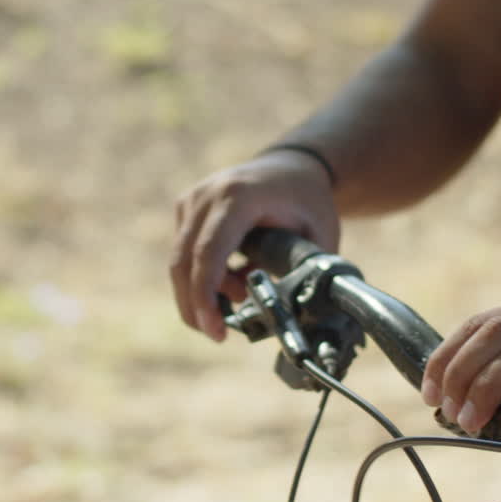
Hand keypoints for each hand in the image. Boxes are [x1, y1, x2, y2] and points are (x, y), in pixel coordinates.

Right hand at [170, 150, 338, 340]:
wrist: (292, 167)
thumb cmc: (309, 202)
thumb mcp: (321, 235)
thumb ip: (307, 274)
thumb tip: (294, 317)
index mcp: (239, 197)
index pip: (209, 252)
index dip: (206, 295)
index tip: (215, 330)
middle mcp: (206, 195)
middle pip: (183, 262)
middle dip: (196, 306)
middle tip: (218, 334)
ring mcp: (191, 200)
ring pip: (179, 262)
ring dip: (202, 293)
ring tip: (243, 295)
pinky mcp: (185, 209)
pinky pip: (184, 254)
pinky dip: (203, 277)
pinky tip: (235, 280)